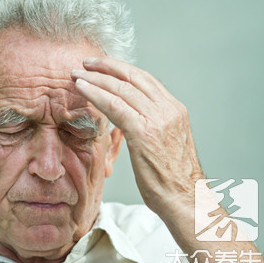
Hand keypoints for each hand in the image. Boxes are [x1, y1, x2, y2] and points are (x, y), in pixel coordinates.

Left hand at [72, 56, 202, 219]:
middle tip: (86, 62)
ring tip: (77, 73)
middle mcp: (169, 109)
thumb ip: (149, 126)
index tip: (103, 66)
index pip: (145, 80)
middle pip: (133, 76)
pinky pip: (115, 106)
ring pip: (122, 88)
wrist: (186, 200)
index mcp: (174, 110)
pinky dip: (96, 94)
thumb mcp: (164, 144)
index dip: (121, 70)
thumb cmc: (171, 180)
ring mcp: (159, 119)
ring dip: (96, 78)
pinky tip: (81, 88)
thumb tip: (128, 120)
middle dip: (107, 66)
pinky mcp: (145, 132)